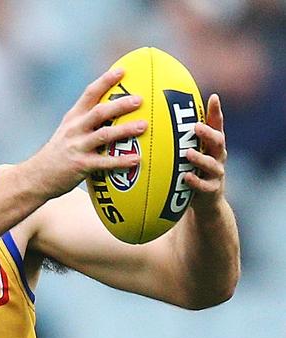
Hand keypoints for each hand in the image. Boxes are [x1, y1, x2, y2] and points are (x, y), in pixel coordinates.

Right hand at [28, 68, 146, 197]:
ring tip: (143, 126)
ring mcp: (77, 147)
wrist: (36, 176)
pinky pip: (105, 162)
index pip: (89, 94)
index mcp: (73, 118)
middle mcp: (74, 129)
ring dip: (124, 130)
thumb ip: (85, 122)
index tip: (122, 70)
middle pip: (99, 112)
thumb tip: (112, 113)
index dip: (105, 81)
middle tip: (139, 100)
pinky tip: (137, 159)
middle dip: (120, 104)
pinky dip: (121, 161)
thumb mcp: (67, 132)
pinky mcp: (81, 165)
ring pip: (104, 135)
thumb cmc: (58, 154)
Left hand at [185, 94, 227, 209]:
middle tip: (196, 127)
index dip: (216, 112)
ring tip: (188, 153)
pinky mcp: (211, 190)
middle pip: (218, 141)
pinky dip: (195, 182)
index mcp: (212, 145)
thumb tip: (156, 116)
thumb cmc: (193, 171)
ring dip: (200, 158)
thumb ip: (180, 138)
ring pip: (212, 164)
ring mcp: (216, 173)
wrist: (205, 202)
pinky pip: (204, 186)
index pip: (217, 125)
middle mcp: (218, 156)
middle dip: (208, 133)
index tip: (213, 97)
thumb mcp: (190, 153)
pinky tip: (186, 177)